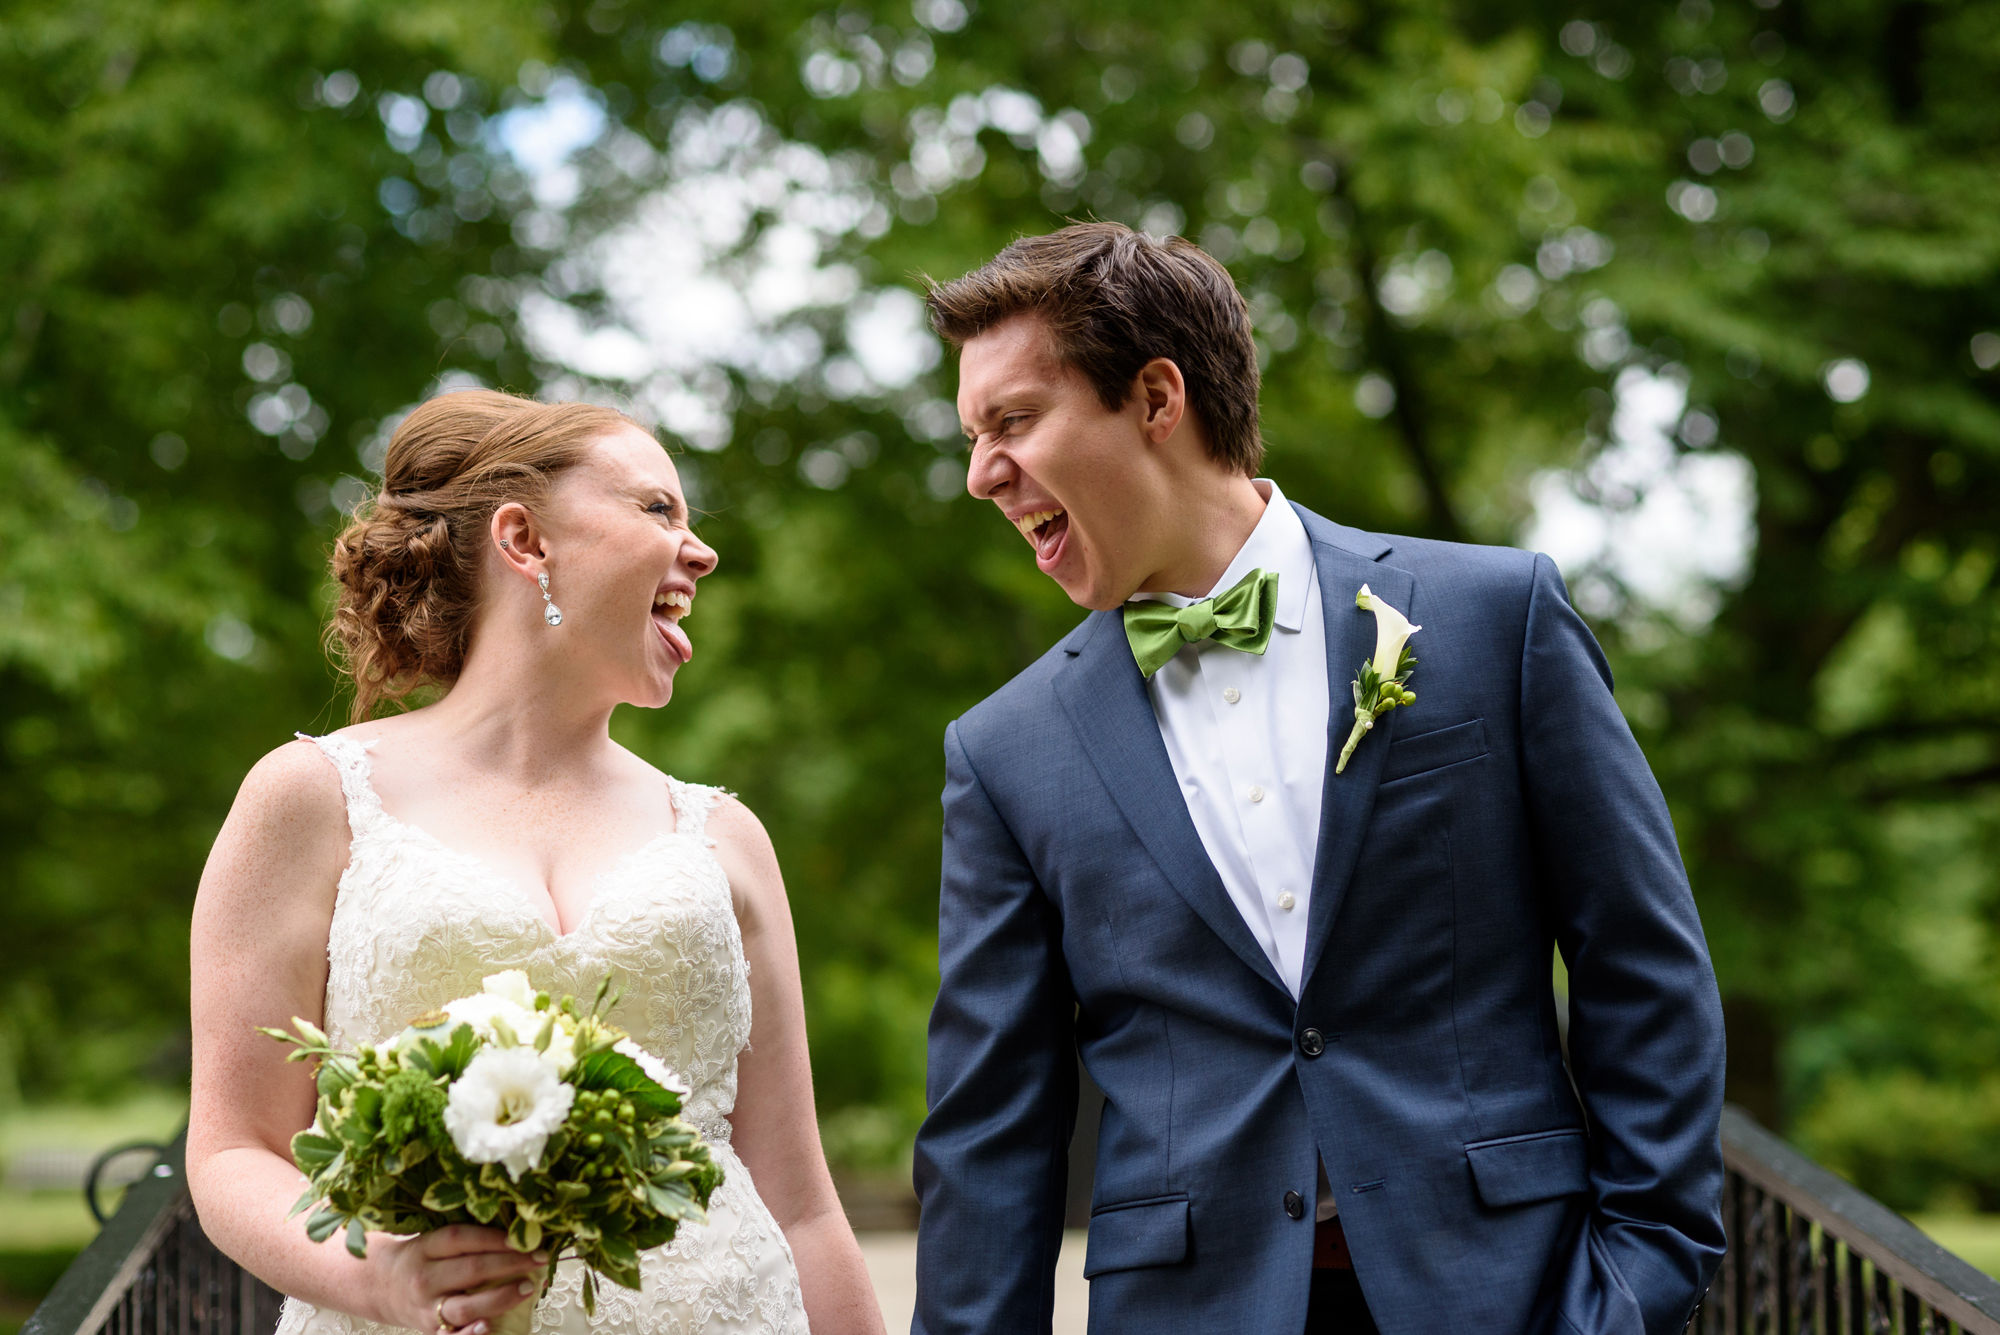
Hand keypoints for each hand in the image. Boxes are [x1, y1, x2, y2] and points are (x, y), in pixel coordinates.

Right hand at [371, 1225, 547, 1333]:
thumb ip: (468, 1237)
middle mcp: (425, 1278)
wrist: (379, 1287)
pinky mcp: (430, 1332)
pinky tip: (488, 1327)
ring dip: (501, 1298)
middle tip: (539, 1257)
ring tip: (529, 1287)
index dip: (495, 1237)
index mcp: (426, 1247)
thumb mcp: (433, 1240)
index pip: (462, 1238)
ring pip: (465, 1306)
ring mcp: (426, 1308)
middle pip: (471, 1270)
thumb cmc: (420, 1258)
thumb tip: (519, 1233)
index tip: (524, 1236)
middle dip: (510, 1263)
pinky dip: (470, 1334)